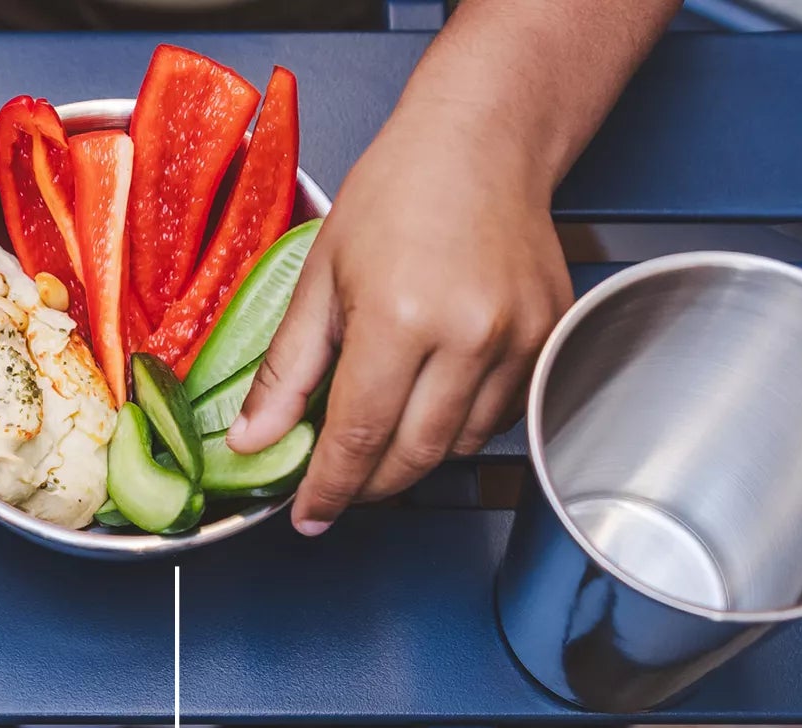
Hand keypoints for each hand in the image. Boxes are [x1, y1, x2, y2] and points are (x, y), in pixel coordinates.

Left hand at [227, 99, 572, 533]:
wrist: (484, 138)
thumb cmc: (398, 193)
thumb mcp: (320, 279)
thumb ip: (287, 372)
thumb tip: (253, 441)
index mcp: (402, 319)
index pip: (359, 439)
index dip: (329, 488)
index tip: (308, 515)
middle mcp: (471, 336)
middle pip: (413, 458)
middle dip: (368, 486)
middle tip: (336, 485)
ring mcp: (519, 338)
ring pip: (457, 446)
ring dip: (412, 458)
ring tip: (378, 433)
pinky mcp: (548, 336)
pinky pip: (497, 416)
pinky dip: (457, 426)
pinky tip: (428, 399)